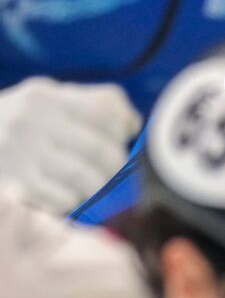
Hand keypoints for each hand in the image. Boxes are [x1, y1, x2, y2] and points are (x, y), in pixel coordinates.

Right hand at [0, 77, 141, 214]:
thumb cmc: (20, 123)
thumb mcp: (46, 99)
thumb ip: (91, 104)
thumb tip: (133, 124)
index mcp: (46, 97)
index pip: (106, 109)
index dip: (122, 127)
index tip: (120, 136)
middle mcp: (33, 123)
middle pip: (102, 150)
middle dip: (115, 163)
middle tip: (110, 167)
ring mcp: (23, 156)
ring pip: (87, 178)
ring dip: (98, 184)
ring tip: (91, 182)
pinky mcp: (17, 187)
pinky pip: (64, 199)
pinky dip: (73, 200)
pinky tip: (67, 194)